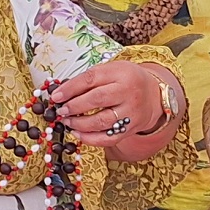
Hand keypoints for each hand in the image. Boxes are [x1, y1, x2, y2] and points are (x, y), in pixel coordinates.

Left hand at [48, 61, 169, 146]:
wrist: (153, 96)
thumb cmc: (127, 81)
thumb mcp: (112, 70)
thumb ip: (90, 79)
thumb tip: (62, 92)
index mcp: (121, 73)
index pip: (91, 79)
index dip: (71, 88)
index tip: (56, 96)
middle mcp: (129, 92)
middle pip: (97, 99)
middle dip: (74, 106)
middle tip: (61, 110)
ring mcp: (131, 112)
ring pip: (102, 121)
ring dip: (80, 123)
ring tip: (67, 122)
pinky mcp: (131, 128)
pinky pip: (109, 137)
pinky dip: (91, 139)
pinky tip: (78, 134)